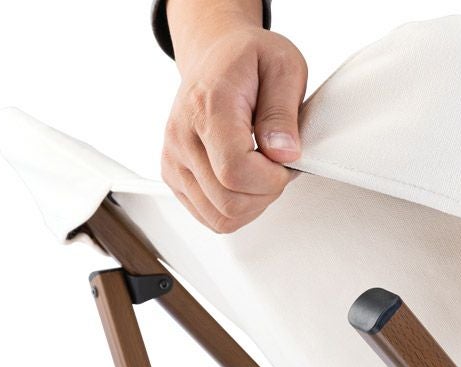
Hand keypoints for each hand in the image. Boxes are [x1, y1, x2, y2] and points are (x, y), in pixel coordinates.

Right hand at [161, 0, 307, 232]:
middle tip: (279, 165)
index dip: (272, 178)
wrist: (215, 55)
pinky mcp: (174, 176)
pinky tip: (248, 182)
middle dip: (266, 193)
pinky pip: (210, 216)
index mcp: (208, 107)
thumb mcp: (283, 67)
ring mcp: (174, 160)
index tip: (287, 159)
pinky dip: (236, 208)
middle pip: (228, 201)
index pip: (235, 171)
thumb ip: (283, 113)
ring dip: (253, 204)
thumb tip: (283, 153)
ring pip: (219, 217)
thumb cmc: (248, 60)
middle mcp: (182, 137)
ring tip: (263, 172)